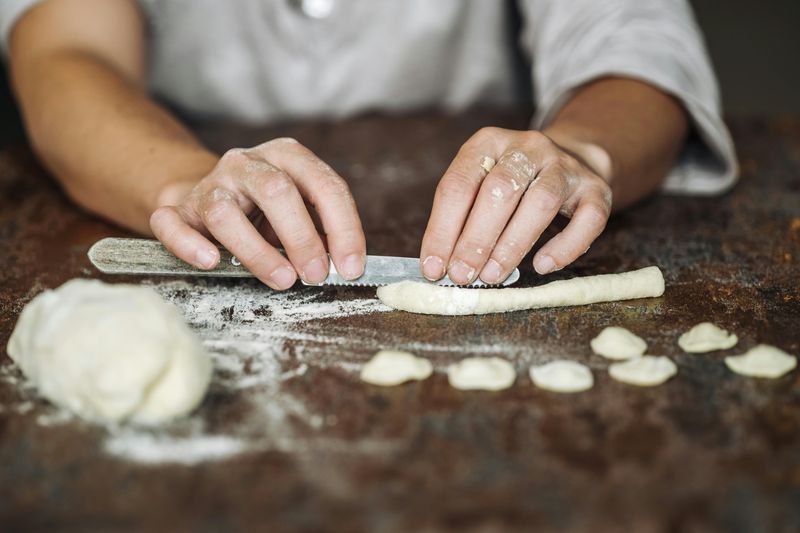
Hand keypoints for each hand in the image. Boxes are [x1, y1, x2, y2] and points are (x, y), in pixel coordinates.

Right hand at [150, 138, 365, 289]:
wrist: (210, 195)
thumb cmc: (267, 211)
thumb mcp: (302, 211)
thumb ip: (323, 232)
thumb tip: (345, 265)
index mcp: (288, 156)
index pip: (324, 185)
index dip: (343, 227)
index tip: (351, 266)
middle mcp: (248, 163)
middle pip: (276, 190)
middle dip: (302, 237)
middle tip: (317, 275)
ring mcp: (210, 183)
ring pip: (224, 211)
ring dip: (257, 251)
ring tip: (282, 279)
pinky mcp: (178, 208)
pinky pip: (171, 223)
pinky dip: (189, 245)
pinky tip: (210, 262)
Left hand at [420, 127, 611, 284]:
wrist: (571, 159)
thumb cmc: (512, 183)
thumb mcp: (479, 185)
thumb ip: (460, 219)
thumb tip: (439, 267)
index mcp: (488, 142)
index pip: (458, 185)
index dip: (442, 229)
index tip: (433, 267)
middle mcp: (527, 147)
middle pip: (499, 190)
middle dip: (476, 238)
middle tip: (462, 275)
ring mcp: (564, 165)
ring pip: (541, 202)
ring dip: (513, 244)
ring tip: (492, 276)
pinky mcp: (596, 188)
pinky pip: (587, 218)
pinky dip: (565, 246)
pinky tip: (542, 265)